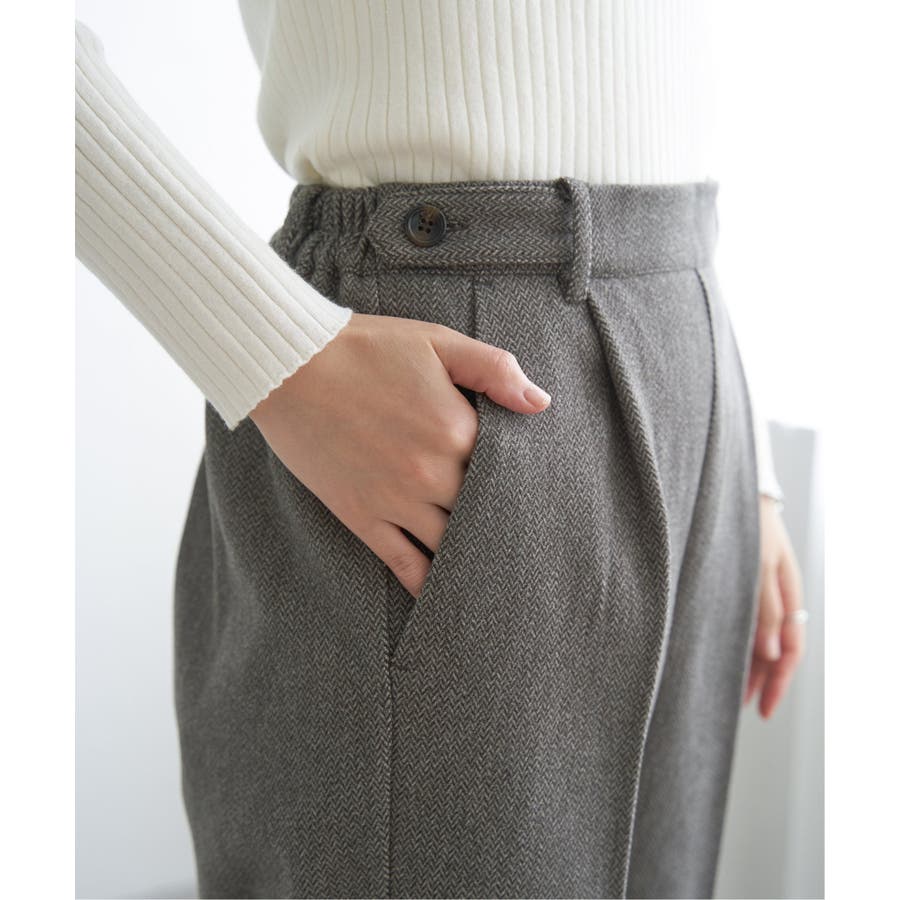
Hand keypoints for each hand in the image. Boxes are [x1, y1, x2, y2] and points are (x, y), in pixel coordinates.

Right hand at [249, 311, 551, 598]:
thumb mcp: (437, 341)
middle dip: (501, 524)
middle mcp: (433, 473)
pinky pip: (405, 564)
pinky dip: (427, 584)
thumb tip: (542, 403)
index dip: (521, 482)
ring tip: (492, 573)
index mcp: (457, 430)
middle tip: (525, 543)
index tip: (537, 495)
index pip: (507, 471)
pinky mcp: (363, 517)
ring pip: (450, 544)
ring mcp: (396, 500)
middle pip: (483, 514)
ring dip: (470, 556)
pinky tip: (444, 595)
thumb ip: (494, 369)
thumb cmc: (366, 347)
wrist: (290, 365)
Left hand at [744, 495, 805, 717]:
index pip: (791, 649)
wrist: (729, 491)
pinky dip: (739, 643)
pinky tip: (724, 655)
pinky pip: (745, 622)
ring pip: (760, 640)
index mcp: (789, 594)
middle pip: (776, 650)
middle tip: (745, 708)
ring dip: (750, 666)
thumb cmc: (749, 524)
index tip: (762, 708)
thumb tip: (772, 656)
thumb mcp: (759, 565)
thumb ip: (764, 609)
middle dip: (764, 681)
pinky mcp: (740, 585)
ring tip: (731, 692)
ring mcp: (759, 592)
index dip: (779, 681)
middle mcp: (776, 597)